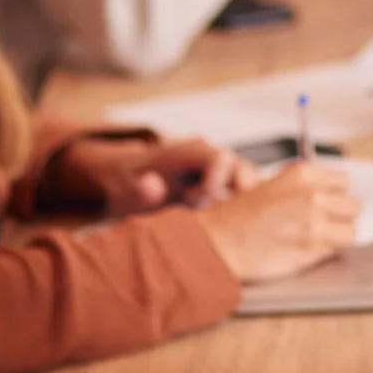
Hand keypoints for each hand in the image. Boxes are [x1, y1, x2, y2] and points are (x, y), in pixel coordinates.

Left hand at [51, 135, 257, 214]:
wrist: (128, 178)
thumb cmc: (129, 183)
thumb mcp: (125, 188)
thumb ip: (138, 188)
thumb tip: (151, 185)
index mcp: (190, 151)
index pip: (219, 159)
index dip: (214, 183)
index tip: (196, 203)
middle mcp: (209, 155)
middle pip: (241, 166)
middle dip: (238, 193)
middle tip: (222, 215)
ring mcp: (218, 168)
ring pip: (247, 178)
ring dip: (243, 201)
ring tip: (225, 219)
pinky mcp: (222, 181)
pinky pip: (243, 188)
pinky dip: (243, 204)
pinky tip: (230, 222)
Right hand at [190, 162, 360, 283]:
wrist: (218, 242)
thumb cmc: (237, 214)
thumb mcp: (270, 183)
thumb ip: (302, 184)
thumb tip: (326, 187)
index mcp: (304, 175)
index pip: (344, 182)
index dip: (336, 193)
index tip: (328, 200)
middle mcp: (313, 198)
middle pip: (354, 207)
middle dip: (342, 214)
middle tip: (327, 220)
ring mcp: (314, 227)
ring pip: (350, 232)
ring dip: (338, 235)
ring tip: (319, 237)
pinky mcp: (311, 253)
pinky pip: (332, 252)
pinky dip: (323, 252)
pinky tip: (305, 249)